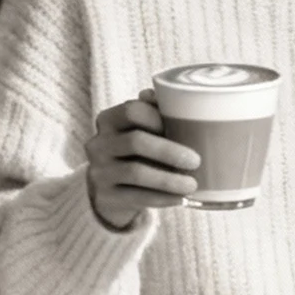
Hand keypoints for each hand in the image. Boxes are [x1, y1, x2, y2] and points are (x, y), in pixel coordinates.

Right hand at [86, 89, 200, 227]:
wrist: (111, 190)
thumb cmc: (135, 153)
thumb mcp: (140, 130)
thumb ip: (153, 113)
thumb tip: (168, 96)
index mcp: (108, 120)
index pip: (131, 110)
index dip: (157, 117)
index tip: (183, 126)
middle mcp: (98, 144)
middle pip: (135, 142)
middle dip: (169, 151)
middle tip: (196, 160)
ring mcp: (100, 171)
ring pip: (136, 172)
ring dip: (168, 179)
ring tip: (192, 184)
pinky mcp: (106, 196)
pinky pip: (136, 197)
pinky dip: (162, 198)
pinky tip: (181, 199)